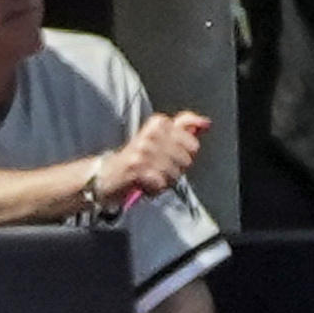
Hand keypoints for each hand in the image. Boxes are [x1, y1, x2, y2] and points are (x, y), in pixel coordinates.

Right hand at [87, 110, 210, 210]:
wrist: (108, 174)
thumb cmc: (138, 157)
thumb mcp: (161, 137)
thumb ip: (184, 126)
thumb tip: (205, 122)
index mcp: (159, 122)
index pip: (193, 145)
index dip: (184, 156)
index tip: (167, 156)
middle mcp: (151, 133)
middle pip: (186, 161)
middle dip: (175, 170)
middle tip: (157, 168)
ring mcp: (143, 149)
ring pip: (174, 174)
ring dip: (164, 181)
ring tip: (150, 176)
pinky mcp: (137, 167)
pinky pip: (161, 184)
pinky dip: (154, 189)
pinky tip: (144, 184)